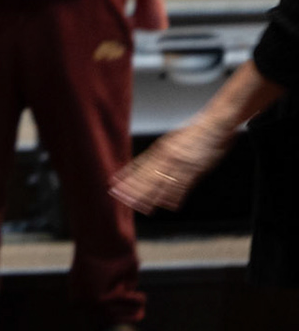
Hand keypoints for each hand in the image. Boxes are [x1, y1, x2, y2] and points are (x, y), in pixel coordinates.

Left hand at [111, 124, 230, 213]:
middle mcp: (168, 156)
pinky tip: (166, 205)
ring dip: (150, 196)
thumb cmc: (196, 131)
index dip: (126, 176)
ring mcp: (181, 163)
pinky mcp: (196, 169)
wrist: (216, 124)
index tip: (114, 183)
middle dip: (133, 189)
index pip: (140, 165)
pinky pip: (183, 185)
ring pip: (162, 183)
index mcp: (161, 148)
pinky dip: (174, 196)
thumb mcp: (172, 139)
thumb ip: (161, 153)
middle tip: (120, 197)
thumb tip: (148, 164)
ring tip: (139, 207)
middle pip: (147, 176)